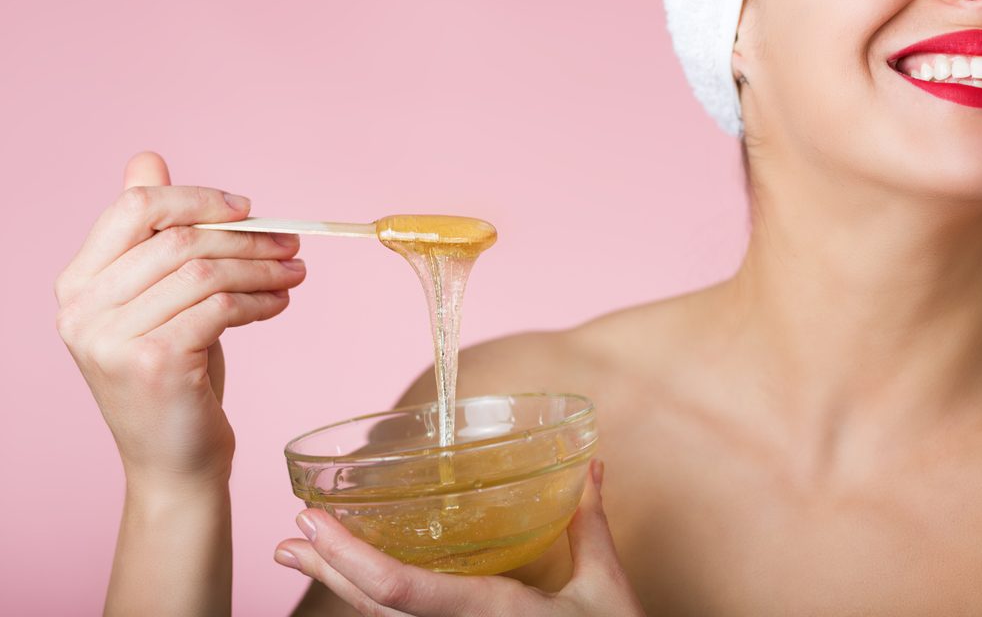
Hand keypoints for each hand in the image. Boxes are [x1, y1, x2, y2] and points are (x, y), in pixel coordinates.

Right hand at [55, 151, 306, 488]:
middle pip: (178, 239)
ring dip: (263, 267)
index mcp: (78, 282)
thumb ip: (149, 236)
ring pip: (206, 272)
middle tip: (292, 242)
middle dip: (248, 236)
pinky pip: (222, 308)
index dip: (196, 199)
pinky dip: (262, 299)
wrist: (174, 462)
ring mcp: (111, 338)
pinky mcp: (152, 363)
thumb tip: (147, 158)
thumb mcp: (159, 298)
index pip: (133, 208)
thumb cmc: (173, 374)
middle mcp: (82, 308)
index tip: (247, 208)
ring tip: (295, 271)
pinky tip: (281, 302)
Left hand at [274, 459, 646, 616]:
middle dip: (326, 569)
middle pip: (374, 607)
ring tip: (301, 552)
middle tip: (289, 536)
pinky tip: (358, 583)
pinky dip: (371, 600)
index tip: (311, 523)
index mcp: (489, 612)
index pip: (401, 589)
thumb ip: (590, 524)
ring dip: (338, 584)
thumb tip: (590, 466)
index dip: (347, 557)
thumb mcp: (605, 588)